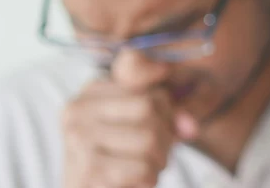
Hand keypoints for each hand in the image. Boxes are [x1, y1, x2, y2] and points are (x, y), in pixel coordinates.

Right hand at [62, 79, 197, 187]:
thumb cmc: (119, 160)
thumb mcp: (141, 126)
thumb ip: (168, 114)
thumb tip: (191, 126)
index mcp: (92, 91)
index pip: (152, 90)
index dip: (168, 114)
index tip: (162, 132)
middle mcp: (79, 108)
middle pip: (148, 108)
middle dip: (164, 137)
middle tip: (156, 155)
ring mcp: (80, 138)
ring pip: (148, 139)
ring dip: (158, 161)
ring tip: (145, 169)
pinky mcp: (88, 169)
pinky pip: (142, 168)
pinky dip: (149, 179)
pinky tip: (136, 181)